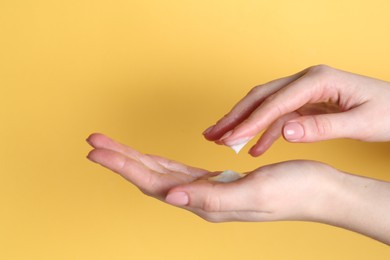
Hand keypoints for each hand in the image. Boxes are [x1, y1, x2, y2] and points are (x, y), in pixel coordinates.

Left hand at [86, 133, 337, 221]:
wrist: (319, 191)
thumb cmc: (293, 191)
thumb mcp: (254, 193)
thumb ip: (211, 198)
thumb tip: (170, 199)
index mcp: (205, 202)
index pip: (153, 183)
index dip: (123, 166)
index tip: (97, 150)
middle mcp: (200, 199)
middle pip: (150, 177)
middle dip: (121, 159)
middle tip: (94, 141)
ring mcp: (208, 191)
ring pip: (161, 174)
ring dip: (135, 159)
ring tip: (113, 147)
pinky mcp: (217, 182)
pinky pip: (179, 171)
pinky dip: (159, 162)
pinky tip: (150, 158)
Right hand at [203, 65, 389, 155]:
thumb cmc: (387, 112)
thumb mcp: (361, 123)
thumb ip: (322, 127)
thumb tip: (286, 133)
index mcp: (318, 80)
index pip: (276, 102)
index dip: (251, 121)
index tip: (229, 137)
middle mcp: (306, 80)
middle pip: (261, 97)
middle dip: (235, 116)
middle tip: (211, 133)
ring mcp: (304, 91)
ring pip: (264, 106)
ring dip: (242, 123)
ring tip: (221, 139)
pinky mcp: (305, 103)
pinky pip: (278, 117)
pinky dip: (264, 132)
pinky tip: (254, 149)